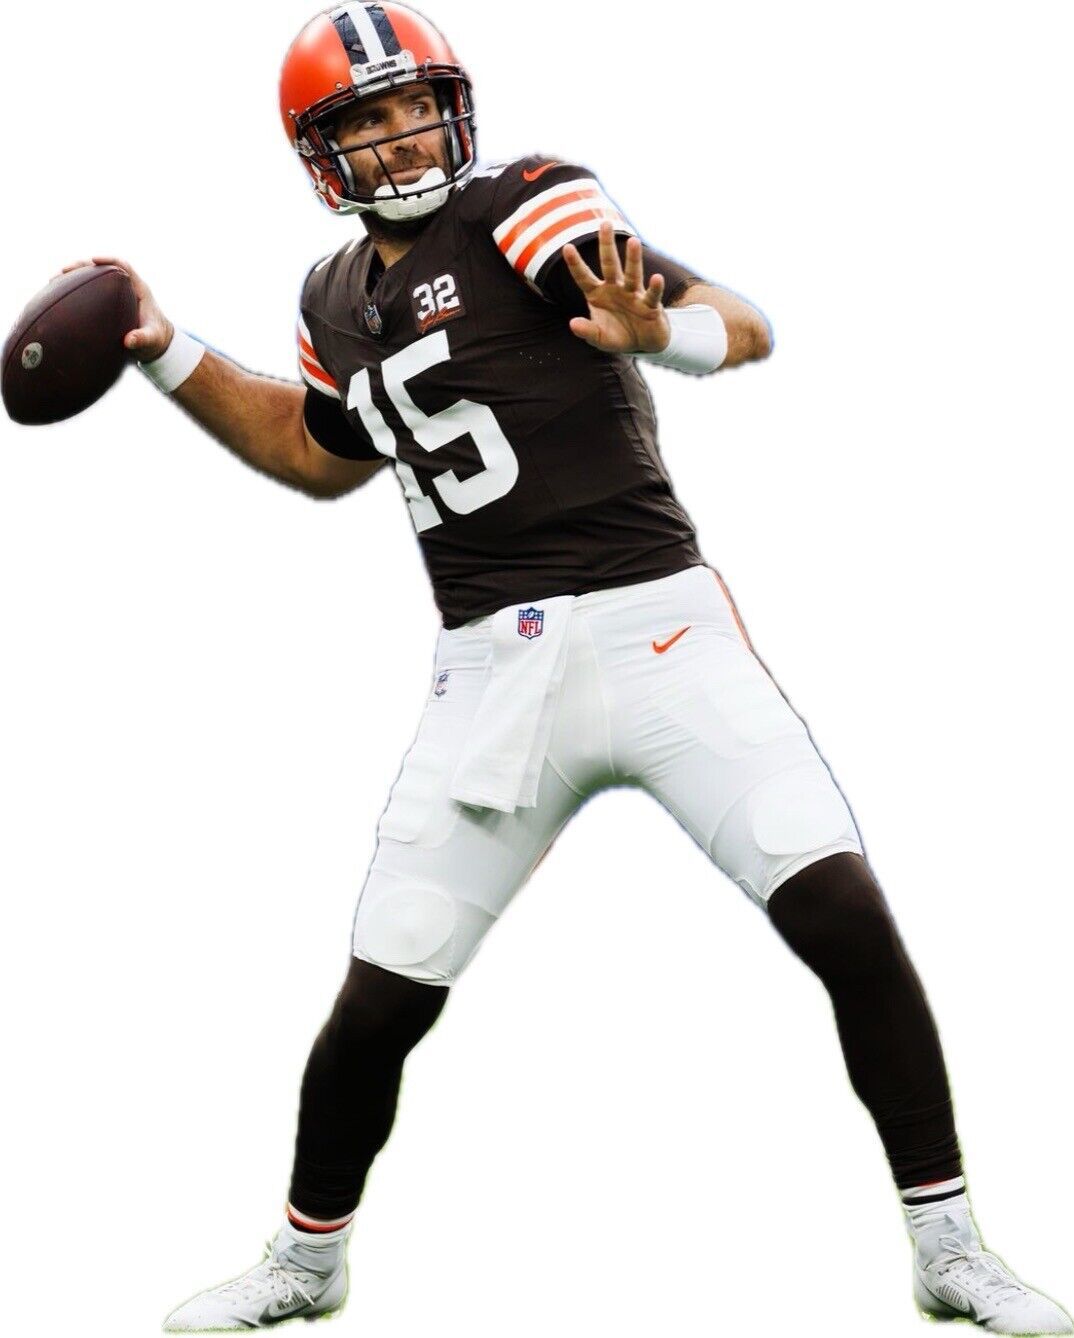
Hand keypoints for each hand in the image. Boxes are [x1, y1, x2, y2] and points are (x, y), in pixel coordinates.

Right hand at [55, 256, 174, 361]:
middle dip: (81, 265)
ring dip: (72, 276)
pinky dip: (73, 289)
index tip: (93, 260)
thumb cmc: (155, 339)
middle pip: (101, 267)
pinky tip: (56, 294)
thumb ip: (143, 339)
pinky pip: (88, 290)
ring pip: (91, 277)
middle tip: (63, 271)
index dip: (108, 260)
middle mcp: (125, 286)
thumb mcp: (152, 340)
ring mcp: (113, 292)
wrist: (155, 343)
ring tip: (53, 280)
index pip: (123, 266)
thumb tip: (129, 341)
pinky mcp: (105, 301)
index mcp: (139, 288)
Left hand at [562, 222, 669, 354]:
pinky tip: (657, 278)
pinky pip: (652, 295)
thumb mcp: (600, 338)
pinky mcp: (650, 306)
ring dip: (632, 259)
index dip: (576, 264)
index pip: (584, 277)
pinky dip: (655, 288)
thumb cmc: (619, 336)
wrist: (643, 344)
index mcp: (598, 294)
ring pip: (632, 274)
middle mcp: (615, 289)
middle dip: (606, 245)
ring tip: (633, 241)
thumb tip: (572, 324)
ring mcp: (633, 295)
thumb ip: (587, 331)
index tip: (567, 247)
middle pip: (610, 264)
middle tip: (605, 224)